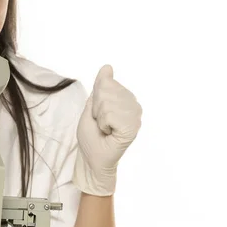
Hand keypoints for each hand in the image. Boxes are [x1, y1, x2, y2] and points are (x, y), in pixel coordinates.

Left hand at [73, 65, 141, 195]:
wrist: (92, 160)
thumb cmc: (91, 137)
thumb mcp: (91, 106)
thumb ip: (100, 86)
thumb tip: (107, 66)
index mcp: (125, 98)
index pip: (105, 82)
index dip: (94, 100)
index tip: (98, 115)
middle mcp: (133, 104)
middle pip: (106, 90)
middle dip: (96, 108)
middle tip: (101, 124)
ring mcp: (135, 115)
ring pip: (107, 102)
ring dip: (99, 118)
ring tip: (105, 129)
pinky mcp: (133, 127)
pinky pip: (110, 114)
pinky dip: (103, 124)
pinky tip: (109, 133)